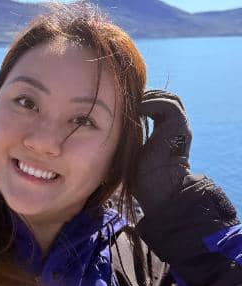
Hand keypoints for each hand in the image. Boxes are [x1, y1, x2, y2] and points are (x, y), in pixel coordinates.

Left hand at [134, 90, 191, 216]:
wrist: (158, 189)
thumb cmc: (140, 177)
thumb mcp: (131, 152)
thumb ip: (127, 139)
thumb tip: (106, 131)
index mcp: (164, 133)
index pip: (156, 107)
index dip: (141, 102)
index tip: (122, 104)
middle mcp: (174, 127)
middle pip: (163, 99)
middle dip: (146, 96)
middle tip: (126, 100)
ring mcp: (179, 126)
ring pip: (168, 98)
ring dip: (149, 97)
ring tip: (131, 104)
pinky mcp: (179, 126)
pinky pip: (167, 104)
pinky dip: (151, 103)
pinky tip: (135, 110)